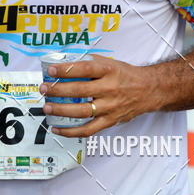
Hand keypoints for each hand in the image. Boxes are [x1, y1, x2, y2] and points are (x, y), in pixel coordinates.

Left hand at [38, 56, 156, 137]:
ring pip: (82, 112)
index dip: (66, 69)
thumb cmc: (126, 75)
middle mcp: (110, 88)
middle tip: (44, 89)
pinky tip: (58, 129)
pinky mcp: (110, 120)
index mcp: (109, 70)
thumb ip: (90, 63)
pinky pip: (88, 129)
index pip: (84, 69)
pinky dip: (71, 131)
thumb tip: (64, 63)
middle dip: (58, 90)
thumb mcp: (110, 62)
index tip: (51, 70)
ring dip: (61, 111)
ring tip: (47, 107)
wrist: (149, 89)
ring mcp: (110, 106)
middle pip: (80, 91)